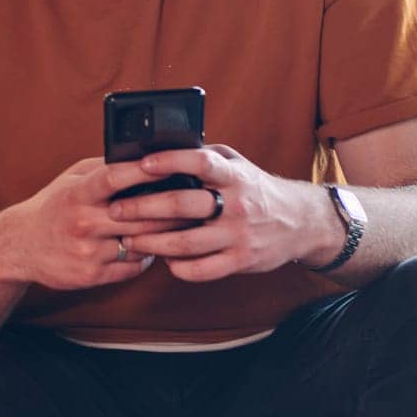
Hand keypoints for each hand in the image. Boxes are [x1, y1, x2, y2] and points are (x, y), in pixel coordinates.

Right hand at [0, 157, 201, 291]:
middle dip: (172, 208)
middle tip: (198, 201)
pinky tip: (154, 246)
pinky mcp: (93, 274)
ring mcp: (89, 250)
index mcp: (78, 193)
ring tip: (186, 225)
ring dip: (165, 235)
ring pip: (141, 242)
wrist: (20, 246)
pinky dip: (147, 256)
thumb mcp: (70, 179)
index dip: (144, 170)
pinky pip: (133, 266)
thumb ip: (101, 169)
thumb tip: (139, 156)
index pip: (115, 178)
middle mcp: (83, 222)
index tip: (172, 162)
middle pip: (139, 214)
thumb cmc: (52, 206)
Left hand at [108, 145, 333, 282]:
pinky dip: (178, 267)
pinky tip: (163, 260)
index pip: (200, 162)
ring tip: (127, 240)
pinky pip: (203, 270)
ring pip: (187, 242)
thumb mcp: (237, 163)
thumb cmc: (255, 188)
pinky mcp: (242, 261)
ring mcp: (239, 235)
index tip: (142, 164)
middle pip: (183, 205)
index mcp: (233, 175)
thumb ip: (205, 156)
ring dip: (152, 242)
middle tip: (115, 210)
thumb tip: (163, 147)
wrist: (301, 222)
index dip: (170, 162)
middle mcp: (236, 204)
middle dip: (144, 208)